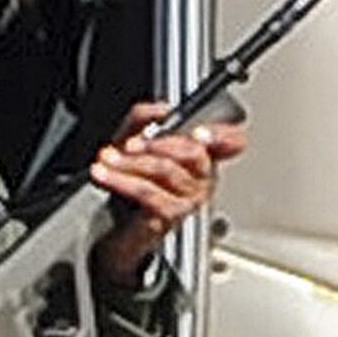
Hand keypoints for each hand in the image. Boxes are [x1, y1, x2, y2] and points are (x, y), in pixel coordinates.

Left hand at [85, 104, 246, 287]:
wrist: (115, 226)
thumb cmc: (132, 182)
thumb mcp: (135, 140)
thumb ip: (145, 118)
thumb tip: (159, 110)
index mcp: (202, 155)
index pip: (232, 142)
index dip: (222, 136)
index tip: (200, 132)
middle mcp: (202, 177)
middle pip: (192, 152)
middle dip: (156, 144)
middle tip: (129, 144)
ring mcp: (189, 198)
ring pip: (165, 170)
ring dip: (130, 162)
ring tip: (107, 158)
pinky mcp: (170, 216)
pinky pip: (148, 193)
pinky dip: (121, 180)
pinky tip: (104, 174)